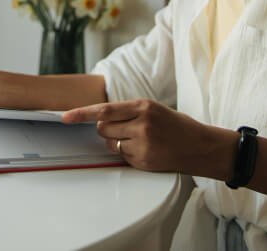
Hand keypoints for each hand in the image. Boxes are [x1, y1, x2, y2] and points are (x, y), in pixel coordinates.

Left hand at [62, 99, 233, 174]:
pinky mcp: (144, 160)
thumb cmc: (176, 126)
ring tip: (141, 141)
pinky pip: (123, 157)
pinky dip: (129, 154)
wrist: (201, 146)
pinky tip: (147, 151)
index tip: (65, 117)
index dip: (82, 114)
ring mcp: (143, 143)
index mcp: (143, 106)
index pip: (104, 110)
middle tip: (125, 130)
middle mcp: (142, 123)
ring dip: (119, 142)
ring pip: (112, 143)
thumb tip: (100, 120)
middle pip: (104, 128)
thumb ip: (129, 112)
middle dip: (107, 130)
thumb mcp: (154, 109)